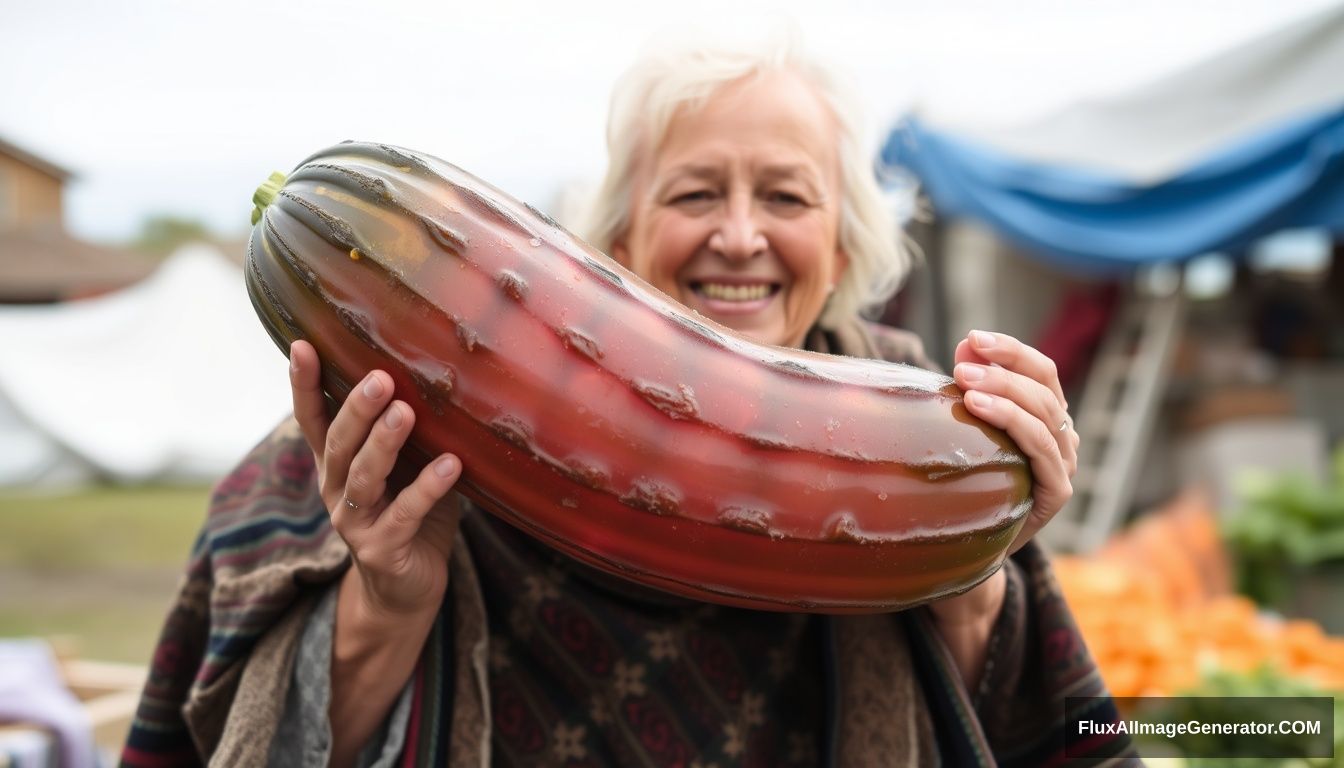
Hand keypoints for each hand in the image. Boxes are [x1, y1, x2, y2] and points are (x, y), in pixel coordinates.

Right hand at [289, 340, 462, 617]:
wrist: (405, 591)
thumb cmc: (410, 514)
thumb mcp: (406, 466)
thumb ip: (411, 430)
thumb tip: (441, 371)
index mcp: (336, 464)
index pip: (313, 418)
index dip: (304, 384)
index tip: (301, 344)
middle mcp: (336, 489)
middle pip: (338, 443)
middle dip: (357, 409)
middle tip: (379, 378)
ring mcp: (355, 522)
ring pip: (364, 478)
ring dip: (383, 444)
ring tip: (404, 412)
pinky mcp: (383, 550)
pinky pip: (405, 514)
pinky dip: (428, 488)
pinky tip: (451, 466)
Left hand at [952, 330, 1077, 552]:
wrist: (974, 545)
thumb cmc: (970, 480)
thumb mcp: (969, 428)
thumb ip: (973, 386)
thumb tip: (967, 344)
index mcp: (1049, 417)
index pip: (1042, 372)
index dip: (1012, 350)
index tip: (974, 337)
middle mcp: (1064, 438)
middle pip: (1043, 389)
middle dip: (1002, 370)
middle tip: (962, 365)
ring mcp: (1065, 465)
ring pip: (1044, 414)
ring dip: (1003, 391)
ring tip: (965, 382)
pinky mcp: (1057, 492)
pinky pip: (1041, 448)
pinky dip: (1011, 421)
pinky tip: (978, 407)